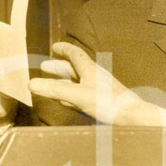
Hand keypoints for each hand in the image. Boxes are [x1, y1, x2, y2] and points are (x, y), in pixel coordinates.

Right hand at [29, 42, 165, 126]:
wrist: (134, 118)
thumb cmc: (110, 104)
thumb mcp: (78, 95)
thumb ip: (56, 90)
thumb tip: (31, 83)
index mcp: (91, 70)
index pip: (75, 54)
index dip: (64, 49)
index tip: (54, 46)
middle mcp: (95, 77)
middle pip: (75, 68)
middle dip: (59, 67)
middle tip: (45, 67)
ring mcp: (99, 90)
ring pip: (78, 82)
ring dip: (64, 82)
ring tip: (52, 84)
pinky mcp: (102, 103)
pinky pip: (83, 95)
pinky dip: (72, 95)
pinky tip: (67, 101)